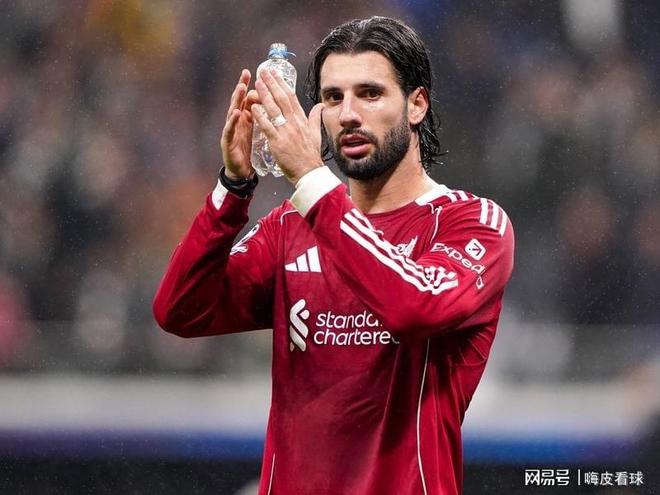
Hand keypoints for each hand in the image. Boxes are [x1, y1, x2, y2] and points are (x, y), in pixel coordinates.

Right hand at [220, 70, 259, 179]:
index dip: (255, 87)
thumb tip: (277, 106)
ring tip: (241, 87)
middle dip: (242, 86)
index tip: (261, 74)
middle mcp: (238, 121)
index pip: (250, 99)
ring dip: (236, 99)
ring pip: (233, 111)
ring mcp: (231, 130)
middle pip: (240, 101)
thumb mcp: (261, 132)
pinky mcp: (227, 141)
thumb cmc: (251, 151)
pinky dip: (232, 121)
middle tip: (246, 73)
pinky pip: (230, 129)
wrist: (243, 171)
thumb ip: (265, 118)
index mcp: (248, 118)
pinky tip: (236, 113)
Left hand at [251, 69, 324, 184]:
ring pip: (273, 109)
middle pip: (281, 98)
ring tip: (257, 83)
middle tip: (263, 71)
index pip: (291, 97)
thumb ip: (315, 118)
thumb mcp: (316, 134)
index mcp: (302, 120)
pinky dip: (260, 115)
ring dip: (264, 94)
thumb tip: (320, 106)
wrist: (309, 172)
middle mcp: (294, 123)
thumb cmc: (311, 155)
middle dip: (272, 83)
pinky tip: (253, 106)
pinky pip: (267, 125)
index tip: (275, 73)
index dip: (282, 83)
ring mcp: (286, 131)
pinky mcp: (277, 142)